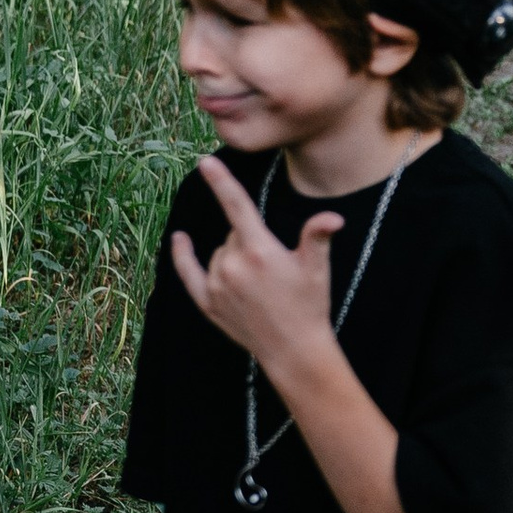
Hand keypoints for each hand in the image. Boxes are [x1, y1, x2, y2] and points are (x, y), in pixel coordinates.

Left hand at [171, 157, 345, 388]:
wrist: (294, 351)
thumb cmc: (310, 306)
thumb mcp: (317, 268)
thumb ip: (317, 236)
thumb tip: (332, 218)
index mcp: (259, 250)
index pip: (237, 206)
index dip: (221, 181)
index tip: (205, 161)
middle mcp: (232, 265)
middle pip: (234, 234)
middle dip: (250, 240)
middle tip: (275, 268)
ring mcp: (216, 285)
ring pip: (218, 254)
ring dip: (233, 258)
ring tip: (260, 284)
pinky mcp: (207, 303)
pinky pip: (189, 272)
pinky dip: (183, 256)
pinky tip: (179, 239)